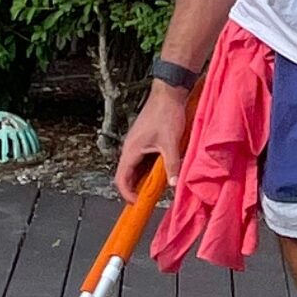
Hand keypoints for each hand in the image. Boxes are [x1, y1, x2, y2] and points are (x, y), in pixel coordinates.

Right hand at [114, 82, 186, 202]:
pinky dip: (149, 168)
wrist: (168, 92)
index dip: (127, 194)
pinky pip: (142, 159)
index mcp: (131, 150)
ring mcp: (136, 143)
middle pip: (127, 175)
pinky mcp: (144, 139)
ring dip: (143, 179)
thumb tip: (174, 184)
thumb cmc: (166, 114)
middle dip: (136, 189)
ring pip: (135, 167)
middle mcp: (130, 148)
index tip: (138, 203)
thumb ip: (172, 164)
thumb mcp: (171, 143)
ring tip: (156, 188)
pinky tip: (161, 171)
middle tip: (148, 199)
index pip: (121, 179)